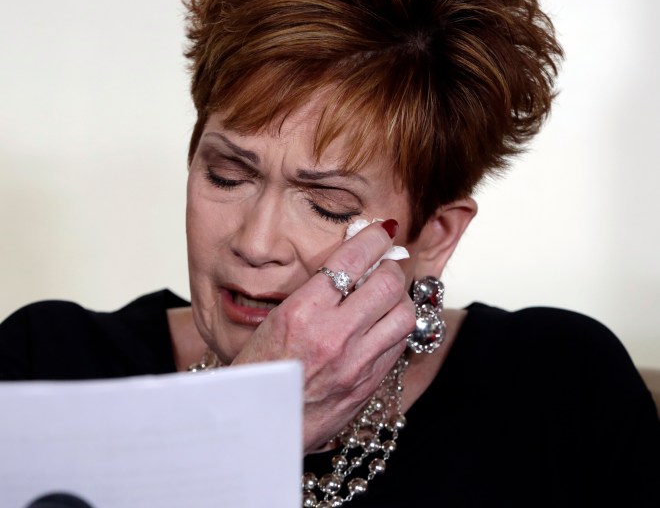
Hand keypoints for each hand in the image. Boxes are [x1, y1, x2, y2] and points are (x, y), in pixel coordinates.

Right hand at [231, 221, 414, 453]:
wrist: (257, 429)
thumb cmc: (257, 375)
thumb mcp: (272, 323)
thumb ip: (310, 295)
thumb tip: (345, 268)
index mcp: (302, 313)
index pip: (351, 261)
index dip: (372, 238)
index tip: (380, 230)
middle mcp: (333, 336)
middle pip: (388, 283)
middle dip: (390, 266)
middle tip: (384, 262)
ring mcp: (355, 364)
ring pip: (403, 314)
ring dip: (399, 297)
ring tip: (386, 295)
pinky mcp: (367, 386)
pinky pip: (397, 346)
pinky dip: (395, 327)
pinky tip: (381, 325)